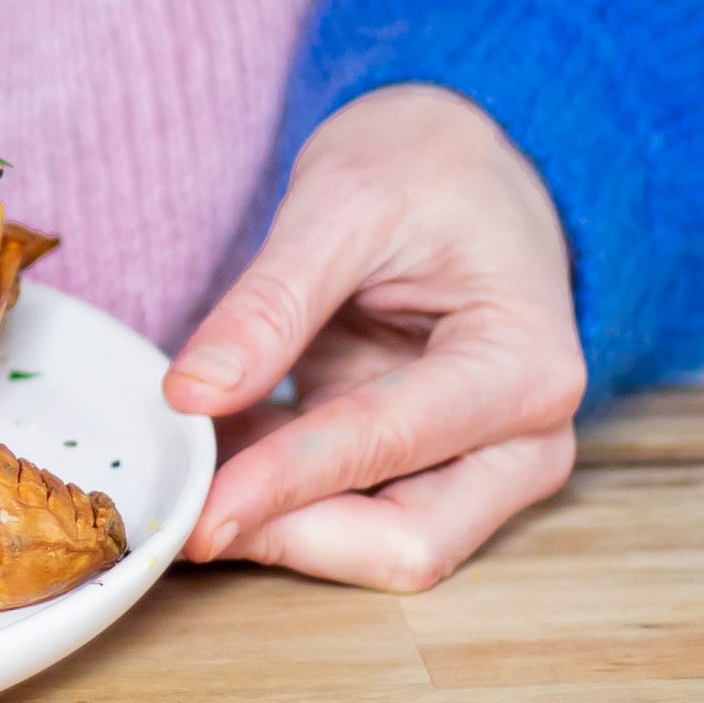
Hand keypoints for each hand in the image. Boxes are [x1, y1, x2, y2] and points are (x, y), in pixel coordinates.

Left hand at [163, 84, 583, 590]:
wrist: (466, 158)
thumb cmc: (427, 163)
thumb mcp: (342, 203)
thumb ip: (271, 304)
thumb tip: (192, 396)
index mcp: (524, 367)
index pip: (388, 448)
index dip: (285, 486)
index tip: (199, 512)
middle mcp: (522, 438)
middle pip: (407, 543)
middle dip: (292, 538)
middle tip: (179, 514)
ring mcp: (478, 460)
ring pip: (377, 545)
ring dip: (278, 526)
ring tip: (182, 479)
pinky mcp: (423, 462)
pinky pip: (348, 508)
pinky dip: (276, 498)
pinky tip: (208, 459)